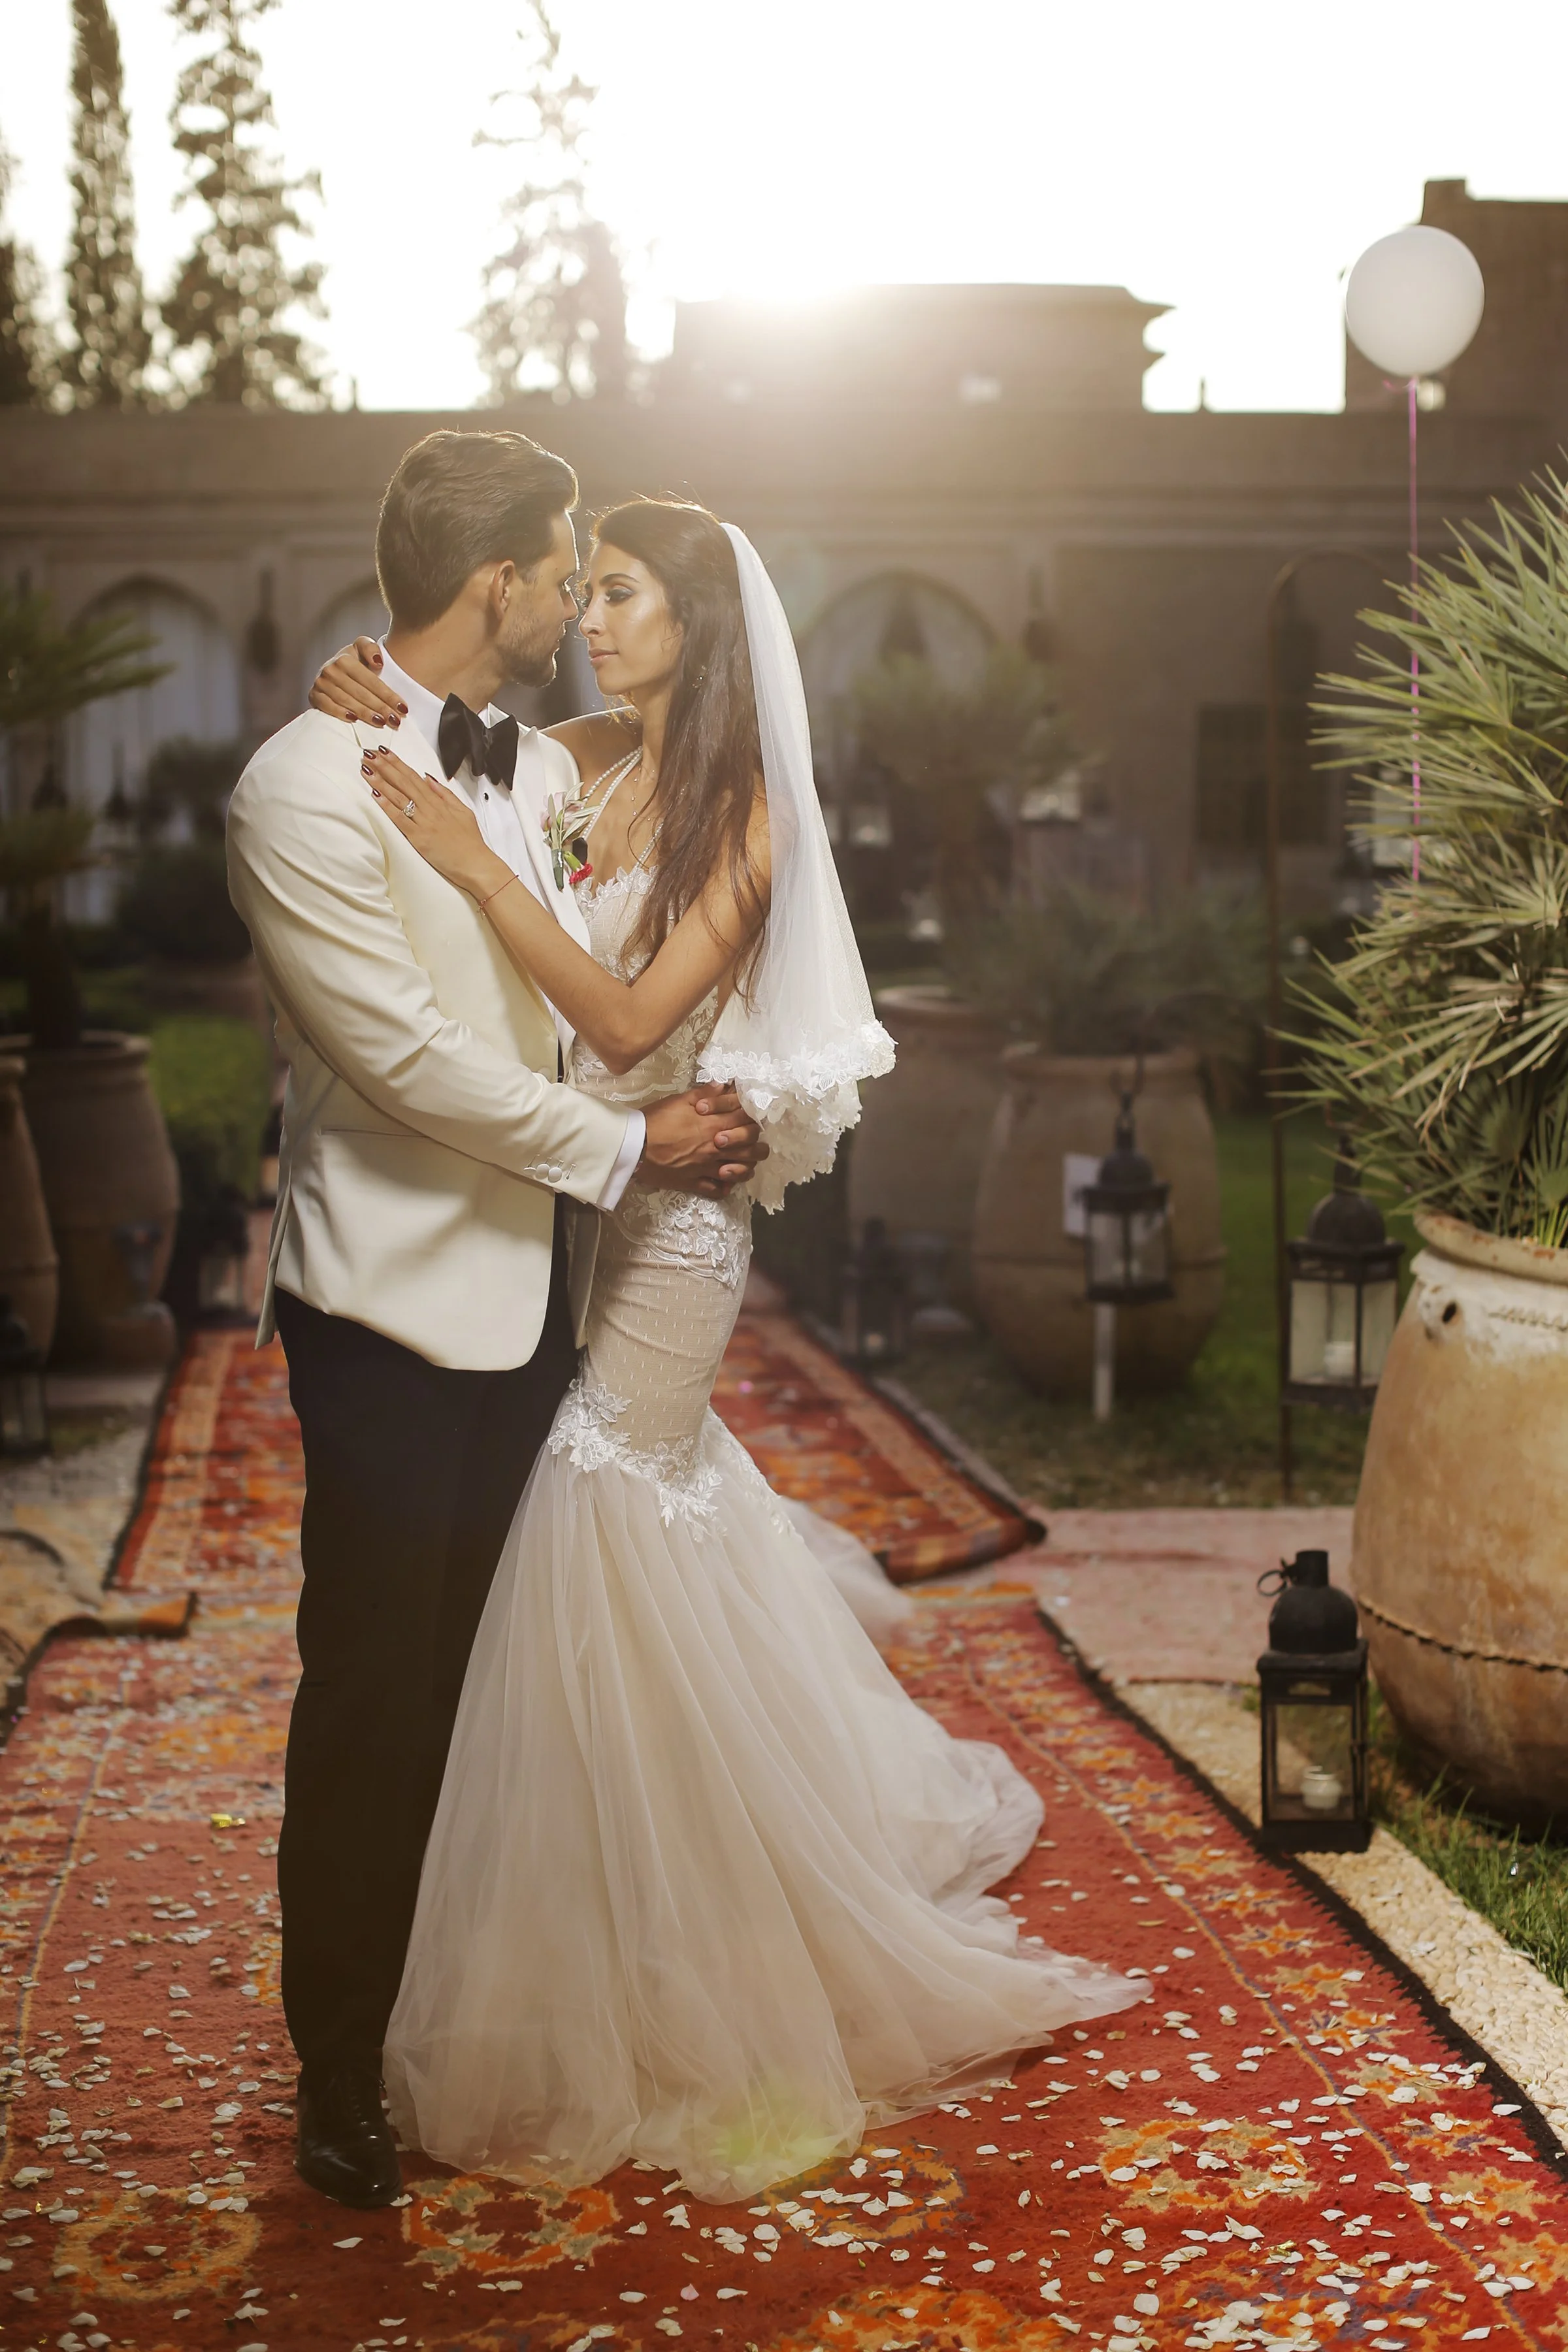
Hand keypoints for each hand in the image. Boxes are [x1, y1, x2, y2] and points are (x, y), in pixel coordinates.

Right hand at [311, 636, 405, 726]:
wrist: (333, 670)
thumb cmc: (354, 662)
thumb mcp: (362, 649)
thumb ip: (370, 648)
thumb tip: (378, 662)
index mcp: (345, 658)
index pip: (371, 681)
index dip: (388, 695)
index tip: (403, 708)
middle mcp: (331, 669)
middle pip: (360, 693)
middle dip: (380, 708)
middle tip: (395, 721)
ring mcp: (321, 683)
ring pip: (346, 701)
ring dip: (365, 713)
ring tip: (381, 723)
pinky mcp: (313, 695)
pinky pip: (326, 706)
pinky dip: (340, 713)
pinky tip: (354, 720)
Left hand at [362, 746, 508, 900]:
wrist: (476, 864)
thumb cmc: (470, 842)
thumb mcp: (463, 811)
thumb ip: (445, 794)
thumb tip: (428, 778)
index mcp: (439, 802)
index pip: (415, 778)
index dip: (398, 764)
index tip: (385, 753)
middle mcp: (430, 809)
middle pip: (404, 783)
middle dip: (385, 767)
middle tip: (369, 755)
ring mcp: (423, 822)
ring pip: (399, 797)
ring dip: (381, 782)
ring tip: (367, 769)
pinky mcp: (418, 838)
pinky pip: (400, 819)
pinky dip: (387, 806)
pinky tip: (375, 795)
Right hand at [640, 1086, 768, 1197]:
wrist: (633, 1146)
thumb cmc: (655, 1120)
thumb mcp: (680, 1100)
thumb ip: (705, 1094)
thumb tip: (724, 1086)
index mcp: (715, 1125)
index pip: (748, 1122)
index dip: (752, 1117)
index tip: (749, 1115)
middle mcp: (716, 1149)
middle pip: (753, 1151)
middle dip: (758, 1145)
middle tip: (753, 1141)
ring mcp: (707, 1168)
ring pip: (741, 1173)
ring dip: (747, 1166)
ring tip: (743, 1161)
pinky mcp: (694, 1183)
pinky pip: (718, 1190)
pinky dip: (725, 1187)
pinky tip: (724, 1180)